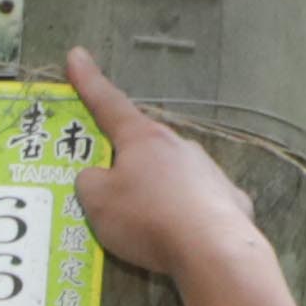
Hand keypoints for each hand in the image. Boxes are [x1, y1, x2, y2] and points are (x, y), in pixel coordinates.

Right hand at [57, 47, 280, 290]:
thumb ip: (89, 182)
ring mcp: (208, 170)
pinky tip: (183, 237)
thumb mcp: (97, 202)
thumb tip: (97, 175)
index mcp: (142, 138)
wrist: (212, 249)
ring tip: (148, 225)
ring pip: (173, 174)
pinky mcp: (229, 199)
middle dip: (126, 159)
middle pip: (143, 145)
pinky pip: (198, 203)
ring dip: (157, 190)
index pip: (108, 103)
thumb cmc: (147, 218)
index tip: (76, 55)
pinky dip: (186, 215)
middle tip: (112, 185)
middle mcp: (178, 145)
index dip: (88, 81)